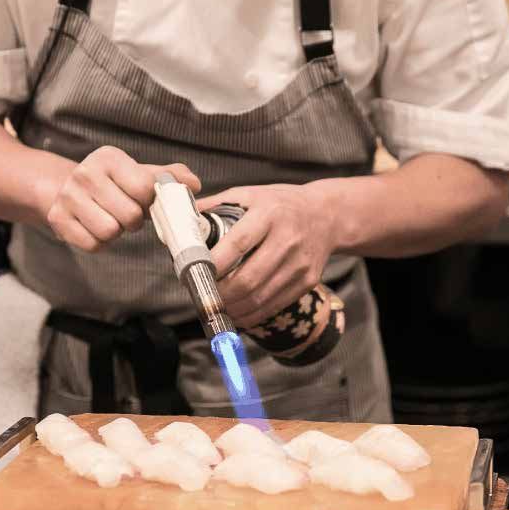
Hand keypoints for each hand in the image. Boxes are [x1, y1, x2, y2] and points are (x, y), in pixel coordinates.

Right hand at [47, 145, 200, 251]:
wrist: (70, 189)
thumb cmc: (114, 184)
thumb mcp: (141, 174)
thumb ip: (170, 178)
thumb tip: (195, 184)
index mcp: (109, 158)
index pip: (145, 188)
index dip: (150, 201)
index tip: (143, 199)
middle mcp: (85, 173)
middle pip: (129, 215)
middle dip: (133, 220)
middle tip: (126, 213)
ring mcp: (68, 196)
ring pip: (110, 232)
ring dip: (116, 232)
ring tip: (111, 219)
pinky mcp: (58, 219)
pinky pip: (93, 245)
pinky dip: (100, 242)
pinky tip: (96, 228)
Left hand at [196, 183, 334, 328]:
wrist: (326, 216)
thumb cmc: (281, 204)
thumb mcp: (250, 194)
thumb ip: (215, 205)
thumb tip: (181, 219)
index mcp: (270, 213)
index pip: (238, 244)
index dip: (214, 264)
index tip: (194, 273)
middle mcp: (288, 239)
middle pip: (248, 279)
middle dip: (219, 294)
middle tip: (202, 296)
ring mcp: (300, 263)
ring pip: (259, 298)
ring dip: (232, 309)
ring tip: (215, 308)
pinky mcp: (307, 281)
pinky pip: (274, 305)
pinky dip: (251, 315)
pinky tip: (236, 313)